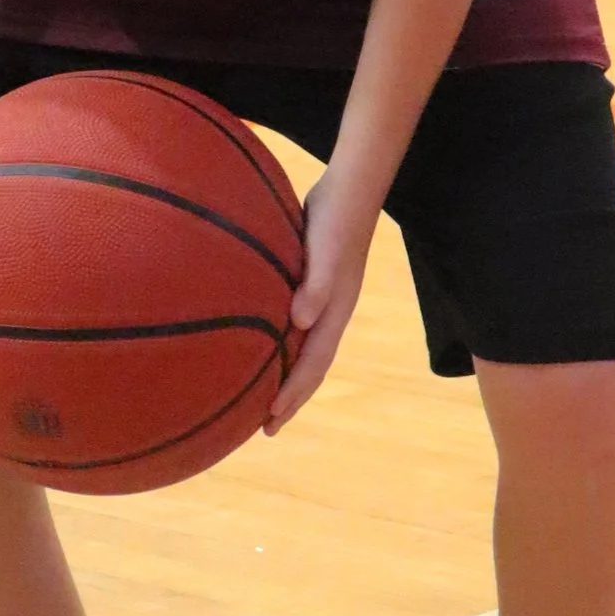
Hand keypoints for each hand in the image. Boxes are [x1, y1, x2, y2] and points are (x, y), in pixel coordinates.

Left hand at [266, 168, 378, 429]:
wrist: (350, 187)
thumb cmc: (336, 218)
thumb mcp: (325, 250)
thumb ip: (316, 284)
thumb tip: (299, 322)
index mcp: (335, 312)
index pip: (313, 365)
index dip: (292, 395)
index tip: (269, 421)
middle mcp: (331, 313)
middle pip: (310, 367)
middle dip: (289, 398)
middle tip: (264, 428)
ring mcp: (324, 300)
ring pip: (305, 349)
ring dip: (286, 375)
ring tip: (263, 396)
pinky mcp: (312, 285)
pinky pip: (296, 327)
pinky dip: (282, 345)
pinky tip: (263, 344)